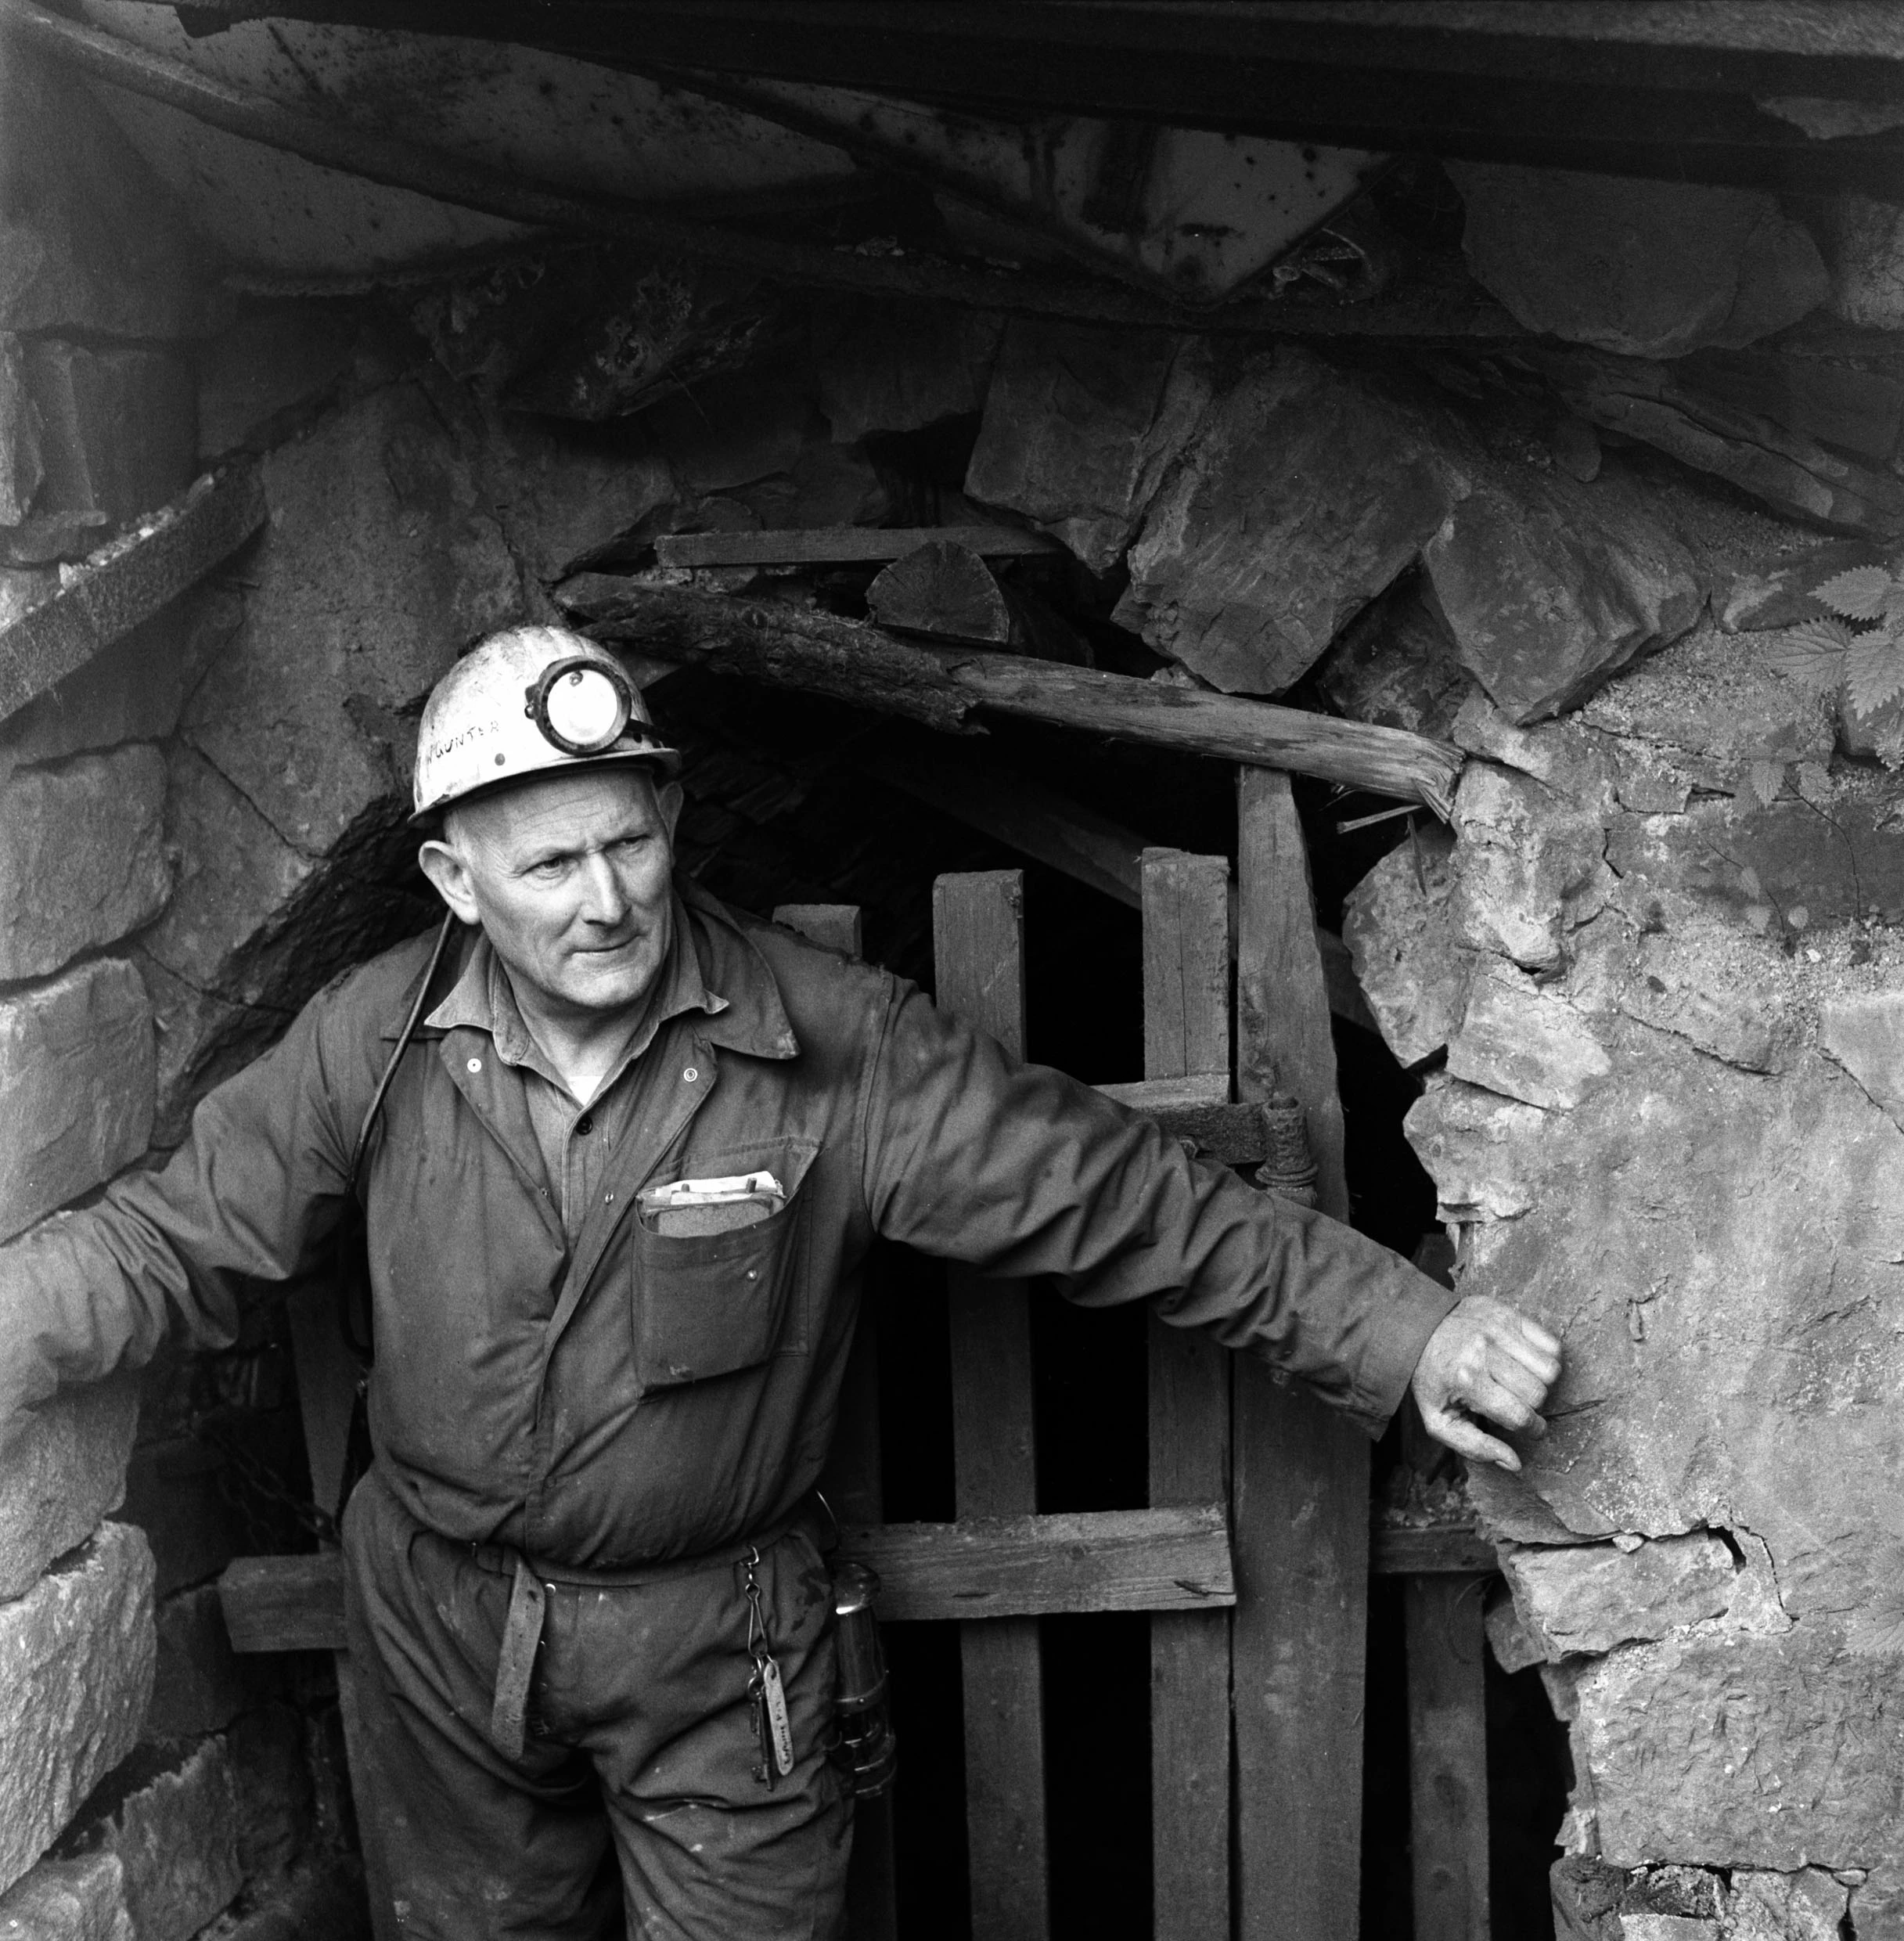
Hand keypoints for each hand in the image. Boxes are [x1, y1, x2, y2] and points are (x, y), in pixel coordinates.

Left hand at [1411, 1294, 1561, 1471]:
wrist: (1418, 1330)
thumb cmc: (1432, 1380)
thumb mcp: (1439, 1421)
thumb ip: (1475, 1447)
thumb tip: (1515, 1464)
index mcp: (1466, 1381)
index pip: (1520, 1416)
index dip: (1531, 1429)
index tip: (1530, 1428)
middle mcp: (1483, 1352)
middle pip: (1538, 1394)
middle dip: (1532, 1406)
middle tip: (1515, 1402)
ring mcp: (1497, 1329)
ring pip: (1550, 1370)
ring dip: (1541, 1382)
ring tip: (1518, 1382)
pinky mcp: (1508, 1314)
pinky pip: (1551, 1343)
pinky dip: (1547, 1357)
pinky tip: (1524, 1362)